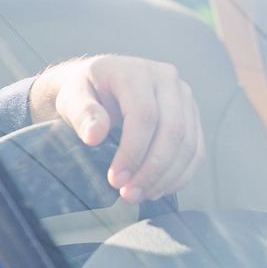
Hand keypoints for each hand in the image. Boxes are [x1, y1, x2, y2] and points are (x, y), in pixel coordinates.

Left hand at [28, 55, 204, 203]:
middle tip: (129, 194)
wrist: (93, 85)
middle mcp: (167, 79)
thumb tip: (95, 135)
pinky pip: (196, 150)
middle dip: (152, 169)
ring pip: (189, 143)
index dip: (133, 151)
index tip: (116, 179)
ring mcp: (183, 97)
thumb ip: (81, 113)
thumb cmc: (81, 92)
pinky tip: (158, 189)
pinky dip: (180, 175)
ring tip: (140, 195)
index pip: (145, 115)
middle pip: (173, 130)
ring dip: (167, 177)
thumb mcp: (70, 98)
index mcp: (135, 72)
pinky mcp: (190, 116)